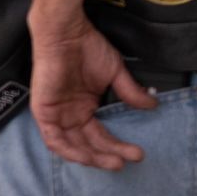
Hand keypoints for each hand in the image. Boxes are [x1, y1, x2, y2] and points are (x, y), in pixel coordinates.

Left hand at [27, 14, 154, 169]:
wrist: (67, 34)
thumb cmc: (89, 48)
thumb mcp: (116, 73)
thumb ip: (130, 92)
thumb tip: (152, 105)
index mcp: (84, 108)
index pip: (100, 135)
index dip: (117, 146)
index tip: (137, 152)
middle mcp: (69, 115)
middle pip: (88, 144)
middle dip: (108, 155)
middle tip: (129, 159)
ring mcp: (56, 115)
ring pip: (71, 146)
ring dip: (91, 157)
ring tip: (112, 161)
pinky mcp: (44, 112)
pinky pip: (54, 139)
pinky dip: (69, 150)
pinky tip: (86, 156)